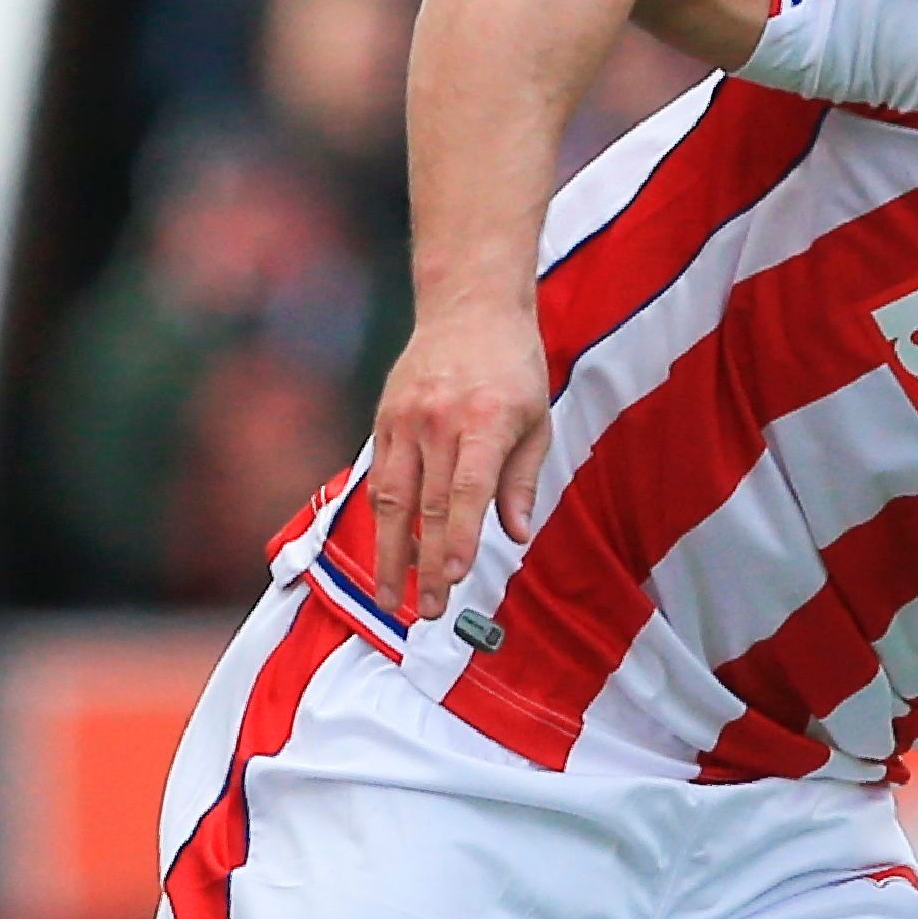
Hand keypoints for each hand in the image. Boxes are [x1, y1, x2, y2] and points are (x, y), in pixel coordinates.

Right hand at [364, 299, 552, 614]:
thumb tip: (515, 533)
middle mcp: (438, 421)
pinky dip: (382, 520)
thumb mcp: (537, 419)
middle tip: (427, 613)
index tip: (455, 578)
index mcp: (484, 420)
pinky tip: (387, 553)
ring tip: (390, 598)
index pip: (466, 491)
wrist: (468, 305)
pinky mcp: (384, 419)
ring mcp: (405, 419)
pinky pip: (380, 478)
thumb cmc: (513, 367)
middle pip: (426, 506)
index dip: (459, 538)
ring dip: (390, 554)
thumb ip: (522, 479)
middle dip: (426, 565)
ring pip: (391, 499)